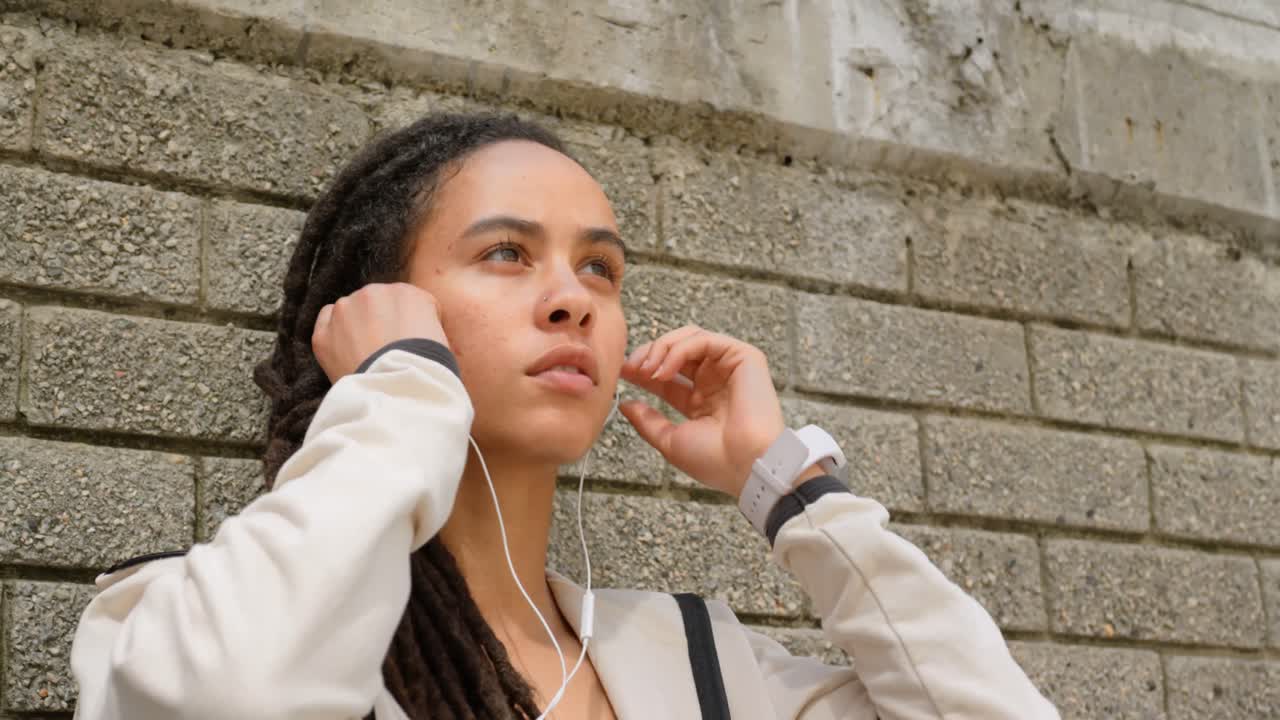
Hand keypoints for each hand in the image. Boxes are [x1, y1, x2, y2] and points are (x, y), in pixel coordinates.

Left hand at [311, 282, 448, 383]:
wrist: (400, 394)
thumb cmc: (427, 370)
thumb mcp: (441, 339)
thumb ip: (423, 324)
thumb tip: (411, 333)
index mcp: (407, 293)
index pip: (408, 303)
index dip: (411, 326)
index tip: (411, 345)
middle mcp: (374, 293)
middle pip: (377, 304)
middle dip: (381, 324)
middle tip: (388, 353)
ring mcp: (344, 311)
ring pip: (350, 311)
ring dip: (357, 328)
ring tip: (368, 358)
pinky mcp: (324, 333)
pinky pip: (326, 323)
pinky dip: (334, 336)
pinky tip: (348, 355)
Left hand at [619, 325, 785, 497]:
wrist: (748, 464)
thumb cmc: (716, 461)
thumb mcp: (671, 441)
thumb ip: (648, 422)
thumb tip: (626, 404)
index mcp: (702, 402)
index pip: (668, 376)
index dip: (643, 369)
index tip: (622, 371)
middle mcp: (716, 381)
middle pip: (677, 350)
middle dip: (649, 353)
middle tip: (630, 366)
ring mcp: (729, 368)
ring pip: (690, 338)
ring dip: (662, 348)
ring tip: (646, 369)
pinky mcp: (744, 357)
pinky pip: (704, 340)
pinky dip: (678, 350)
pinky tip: (664, 370)